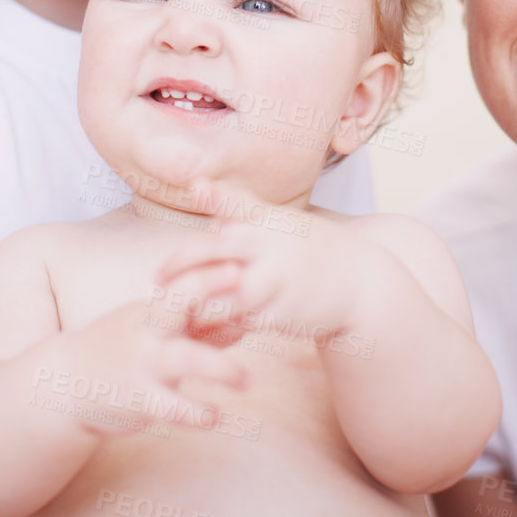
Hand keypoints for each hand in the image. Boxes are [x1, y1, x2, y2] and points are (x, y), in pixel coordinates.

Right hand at [45, 291, 247, 437]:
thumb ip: (199, 327)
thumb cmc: (121, 351)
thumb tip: (248, 318)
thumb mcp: (156, 331)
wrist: (64, 383)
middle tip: (242, 279)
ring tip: (248, 381)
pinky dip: (196, 413)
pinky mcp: (139, 399)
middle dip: (206, 286)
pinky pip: (172, 407)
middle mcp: (148, 330)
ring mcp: (143, 363)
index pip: (183, 282)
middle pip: (177, 301)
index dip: (210, 271)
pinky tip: (216, 417)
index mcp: (153, 310)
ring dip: (220, 368)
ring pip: (184, 358)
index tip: (243, 261)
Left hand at [155, 188, 375, 352]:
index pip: (234, 205)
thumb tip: (196, 184)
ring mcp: (277, 279)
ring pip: (222, 292)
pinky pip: (239, 323)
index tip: (195, 189)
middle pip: (214, 250)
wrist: (359, 283)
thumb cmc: (309, 248)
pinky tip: (203, 332)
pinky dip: (218, 328)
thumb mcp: (279, 220)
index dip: (215, 195)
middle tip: (156, 279)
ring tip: (173, 310)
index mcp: (266, 220)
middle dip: (179, 265)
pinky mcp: (282, 312)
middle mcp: (270, 244)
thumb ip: (237, 206)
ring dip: (194, 303)